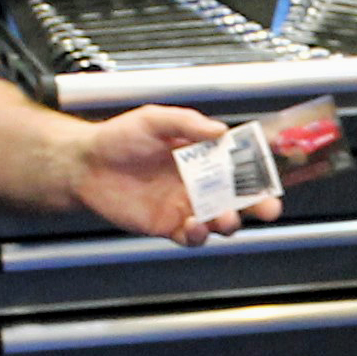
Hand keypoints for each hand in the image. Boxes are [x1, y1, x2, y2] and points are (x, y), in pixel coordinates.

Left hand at [69, 104, 280, 242]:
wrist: (85, 166)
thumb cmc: (117, 138)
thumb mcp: (154, 119)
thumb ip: (187, 123)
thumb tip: (220, 130)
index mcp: (200, 155)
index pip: (238, 164)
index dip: (258, 171)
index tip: (271, 176)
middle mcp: (197, 182)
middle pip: (238, 197)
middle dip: (257, 204)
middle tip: (268, 208)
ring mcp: (184, 205)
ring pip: (219, 220)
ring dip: (228, 221)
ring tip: (225, 218)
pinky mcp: (167, 225)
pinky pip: (191, 236)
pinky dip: (198, 235)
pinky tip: (194, 227)